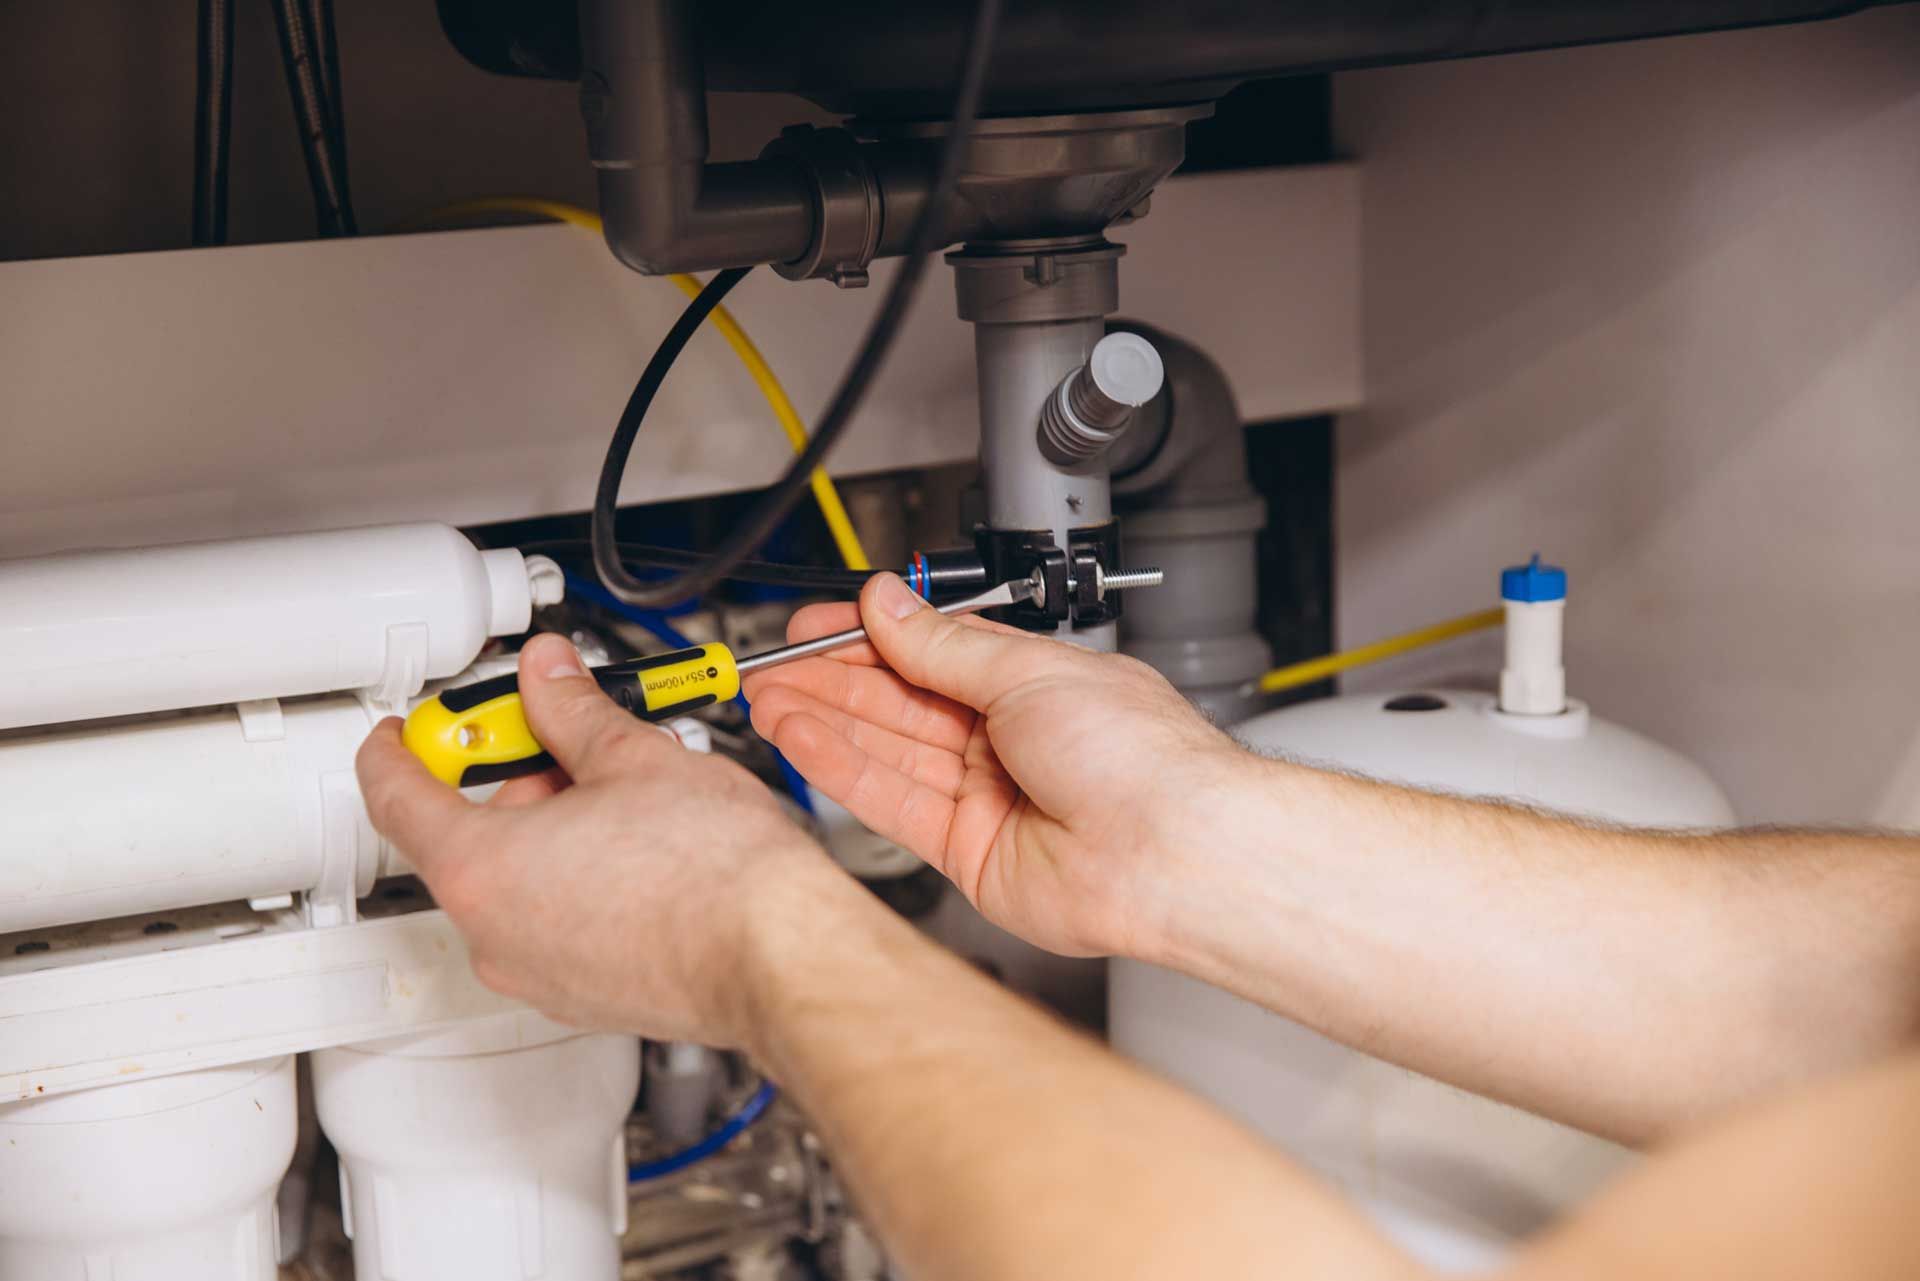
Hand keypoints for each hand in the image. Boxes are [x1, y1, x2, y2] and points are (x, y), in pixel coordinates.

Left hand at [356, 632, 857, 1046]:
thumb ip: (571, 708)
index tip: (407, 729)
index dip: (400, 746)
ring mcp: (536, 975)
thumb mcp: (631, 755)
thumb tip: (550, 676)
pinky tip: (637, 846)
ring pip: (514, 883)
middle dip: (511, 777)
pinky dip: (575, 879)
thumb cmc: (714, 874)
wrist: (779, 954)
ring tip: (623, 790)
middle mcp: (493, 934)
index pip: (397, 796)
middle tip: (561, 735)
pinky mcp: (584, 996)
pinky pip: (554, 925)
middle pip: (466, 836)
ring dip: (548, 828)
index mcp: (481, 868)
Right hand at [742, 572, 1244, 959]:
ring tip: (766, 697)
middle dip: (831, 681)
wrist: (1173, 849)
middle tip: (770, 664)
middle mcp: (1007, 740)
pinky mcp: (965, 852)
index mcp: (1033, 684)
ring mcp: (985, 797)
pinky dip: (842, 769)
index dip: (868, 638)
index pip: (930, 653)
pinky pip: (890, 802)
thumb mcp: (1029, 669)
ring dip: (824, 722)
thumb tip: (890, 605)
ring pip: (886, 751)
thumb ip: (943, 646)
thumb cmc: (1141, 758)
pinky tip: (802, 739)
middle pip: (898, 703)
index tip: (815, 627)